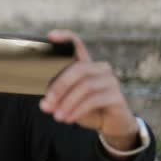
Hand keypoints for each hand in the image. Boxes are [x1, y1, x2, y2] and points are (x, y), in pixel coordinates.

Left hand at [39, 30, 138, 151]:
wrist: (109, 124)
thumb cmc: (85, 107)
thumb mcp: (67, 101)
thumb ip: (55, 100)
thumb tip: (44, 104)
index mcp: (85, 64)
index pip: (77, 45)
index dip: (65, 38)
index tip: (50, 36)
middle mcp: (99, 68)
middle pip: (77, 69)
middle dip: (59, 87)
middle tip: (47, 103)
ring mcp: (110, 80)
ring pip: (85, 86)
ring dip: (68, 103)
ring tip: (57, 116)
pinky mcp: (116, 95)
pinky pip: (94, 100)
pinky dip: (78, 110)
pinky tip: (69, 118)